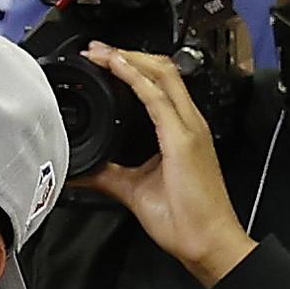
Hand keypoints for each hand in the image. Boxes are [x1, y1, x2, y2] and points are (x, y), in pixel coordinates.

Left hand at [78, 42, 257, 287]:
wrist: (206, 239)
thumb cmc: (182, 217)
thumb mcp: (134, 189)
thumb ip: (109, 173)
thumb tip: (83, 168)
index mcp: (180, 130)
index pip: (158, 84)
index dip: (133, 67)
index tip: (103, 61)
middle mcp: (187, 122)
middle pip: (162, 70)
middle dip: (128, 54)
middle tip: (96, 49)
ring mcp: (188, 128)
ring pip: (161, 75)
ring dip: (129, 60)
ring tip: (101, 52)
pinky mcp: (182, 139)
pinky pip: (157, 99)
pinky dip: (135, 79)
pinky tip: (117, 69)